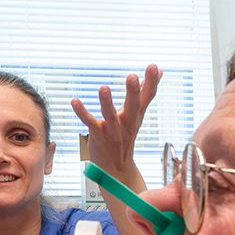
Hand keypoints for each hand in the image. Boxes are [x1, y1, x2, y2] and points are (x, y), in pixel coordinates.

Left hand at [70, 64, 161, 191]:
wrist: (116, 168)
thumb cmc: (125, 135)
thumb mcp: (137, 114)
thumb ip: (146, 92)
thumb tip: (159, 71)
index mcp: (137, 114)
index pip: (148, 97)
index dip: (151, 82)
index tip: (153, 66)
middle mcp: (127, 122)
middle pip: (133, 106)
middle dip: (133, 92)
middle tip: (132, 76)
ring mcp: (113, 130)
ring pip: (110, 115)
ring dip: (107, 103)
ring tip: (103, 88)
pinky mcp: (98, 135)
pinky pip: (90, 123)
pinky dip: (82, 112)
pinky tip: (75, 101)